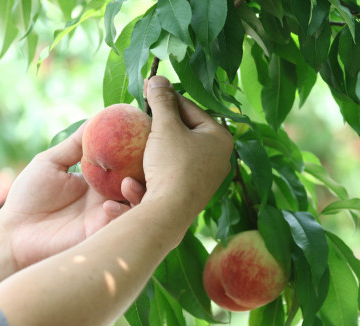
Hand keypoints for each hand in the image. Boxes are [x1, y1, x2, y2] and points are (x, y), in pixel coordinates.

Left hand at [0, 124, 144, 268]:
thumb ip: (74, 144)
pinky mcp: (101, 234)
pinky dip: (121, 213)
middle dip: (148, 172)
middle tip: (149, 160)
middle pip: (139, 182)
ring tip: (127, 183)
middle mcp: (108, 196)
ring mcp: (107, 216)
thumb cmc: (28, 197)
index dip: (139, 151)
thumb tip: (96, 117)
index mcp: (99, 179)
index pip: (127, 162)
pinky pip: (122, 223)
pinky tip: (107, 206)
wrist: (13, 234)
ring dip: (138, 192)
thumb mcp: (51, 162)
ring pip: (138, 204)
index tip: (147, 135)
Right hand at [105, 76, 233, 226]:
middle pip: (184, 131)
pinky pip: (172, 174)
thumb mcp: (165, 127)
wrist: (170, 213)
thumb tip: (158, 78)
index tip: (146, 91)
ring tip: (139, 141)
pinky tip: (140, 169)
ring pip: (177, 153)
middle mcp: (220, 158)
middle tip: (140, 117)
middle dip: (160, 125)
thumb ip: (161, 101)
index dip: (166, 98)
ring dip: (155, 148)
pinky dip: (157, 169)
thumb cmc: (172, 165)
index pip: (191, 108)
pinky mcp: (193, 195)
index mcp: (220, 137)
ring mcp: (208, 179)